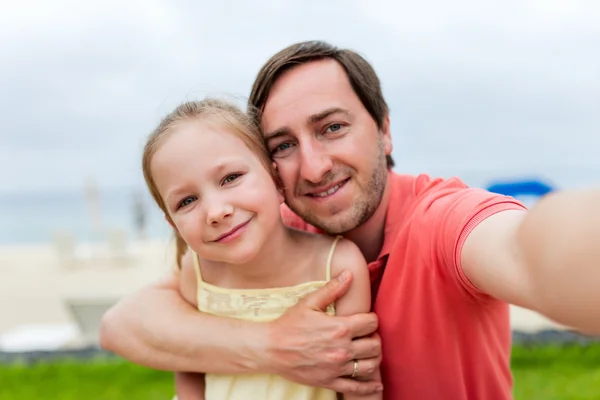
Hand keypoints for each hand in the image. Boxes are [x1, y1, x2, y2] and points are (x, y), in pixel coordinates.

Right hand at [265, 270, 382, 394]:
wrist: (271, 349)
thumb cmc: (289, 324)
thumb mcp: (309, 303)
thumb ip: (332, 289)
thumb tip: (349, 274)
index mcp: (339, 328)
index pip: (371, 322)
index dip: (371, 319)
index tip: (365, 320)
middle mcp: (342, 349)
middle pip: (375, 345)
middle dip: (374, 338)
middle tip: (367, 335)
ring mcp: (337, 368)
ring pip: (370, 365)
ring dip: (373, 358)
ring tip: (368, 353)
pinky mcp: (330, 381)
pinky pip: (356, 388)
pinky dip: (369, 387)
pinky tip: (376, 385)